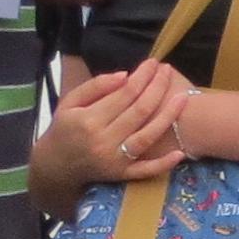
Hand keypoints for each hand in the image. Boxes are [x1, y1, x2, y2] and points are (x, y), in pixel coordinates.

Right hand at [38, 62, 193, 190]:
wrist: (54, 165)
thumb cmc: (63, 129)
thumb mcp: (69, 103)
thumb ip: (94, 87)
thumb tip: (124, 75)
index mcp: (88, 120)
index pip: (124, 93)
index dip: (142, 76)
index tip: (153, 62)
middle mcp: (103, 140)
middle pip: (139, 110)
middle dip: (157, 88)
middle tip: (168, 71)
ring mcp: (115, 160)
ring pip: (148, 136)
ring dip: (168, 116)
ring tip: (184, 96)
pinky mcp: (121, 175)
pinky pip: (146, 171)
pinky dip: (163, 164)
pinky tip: (180, 153)